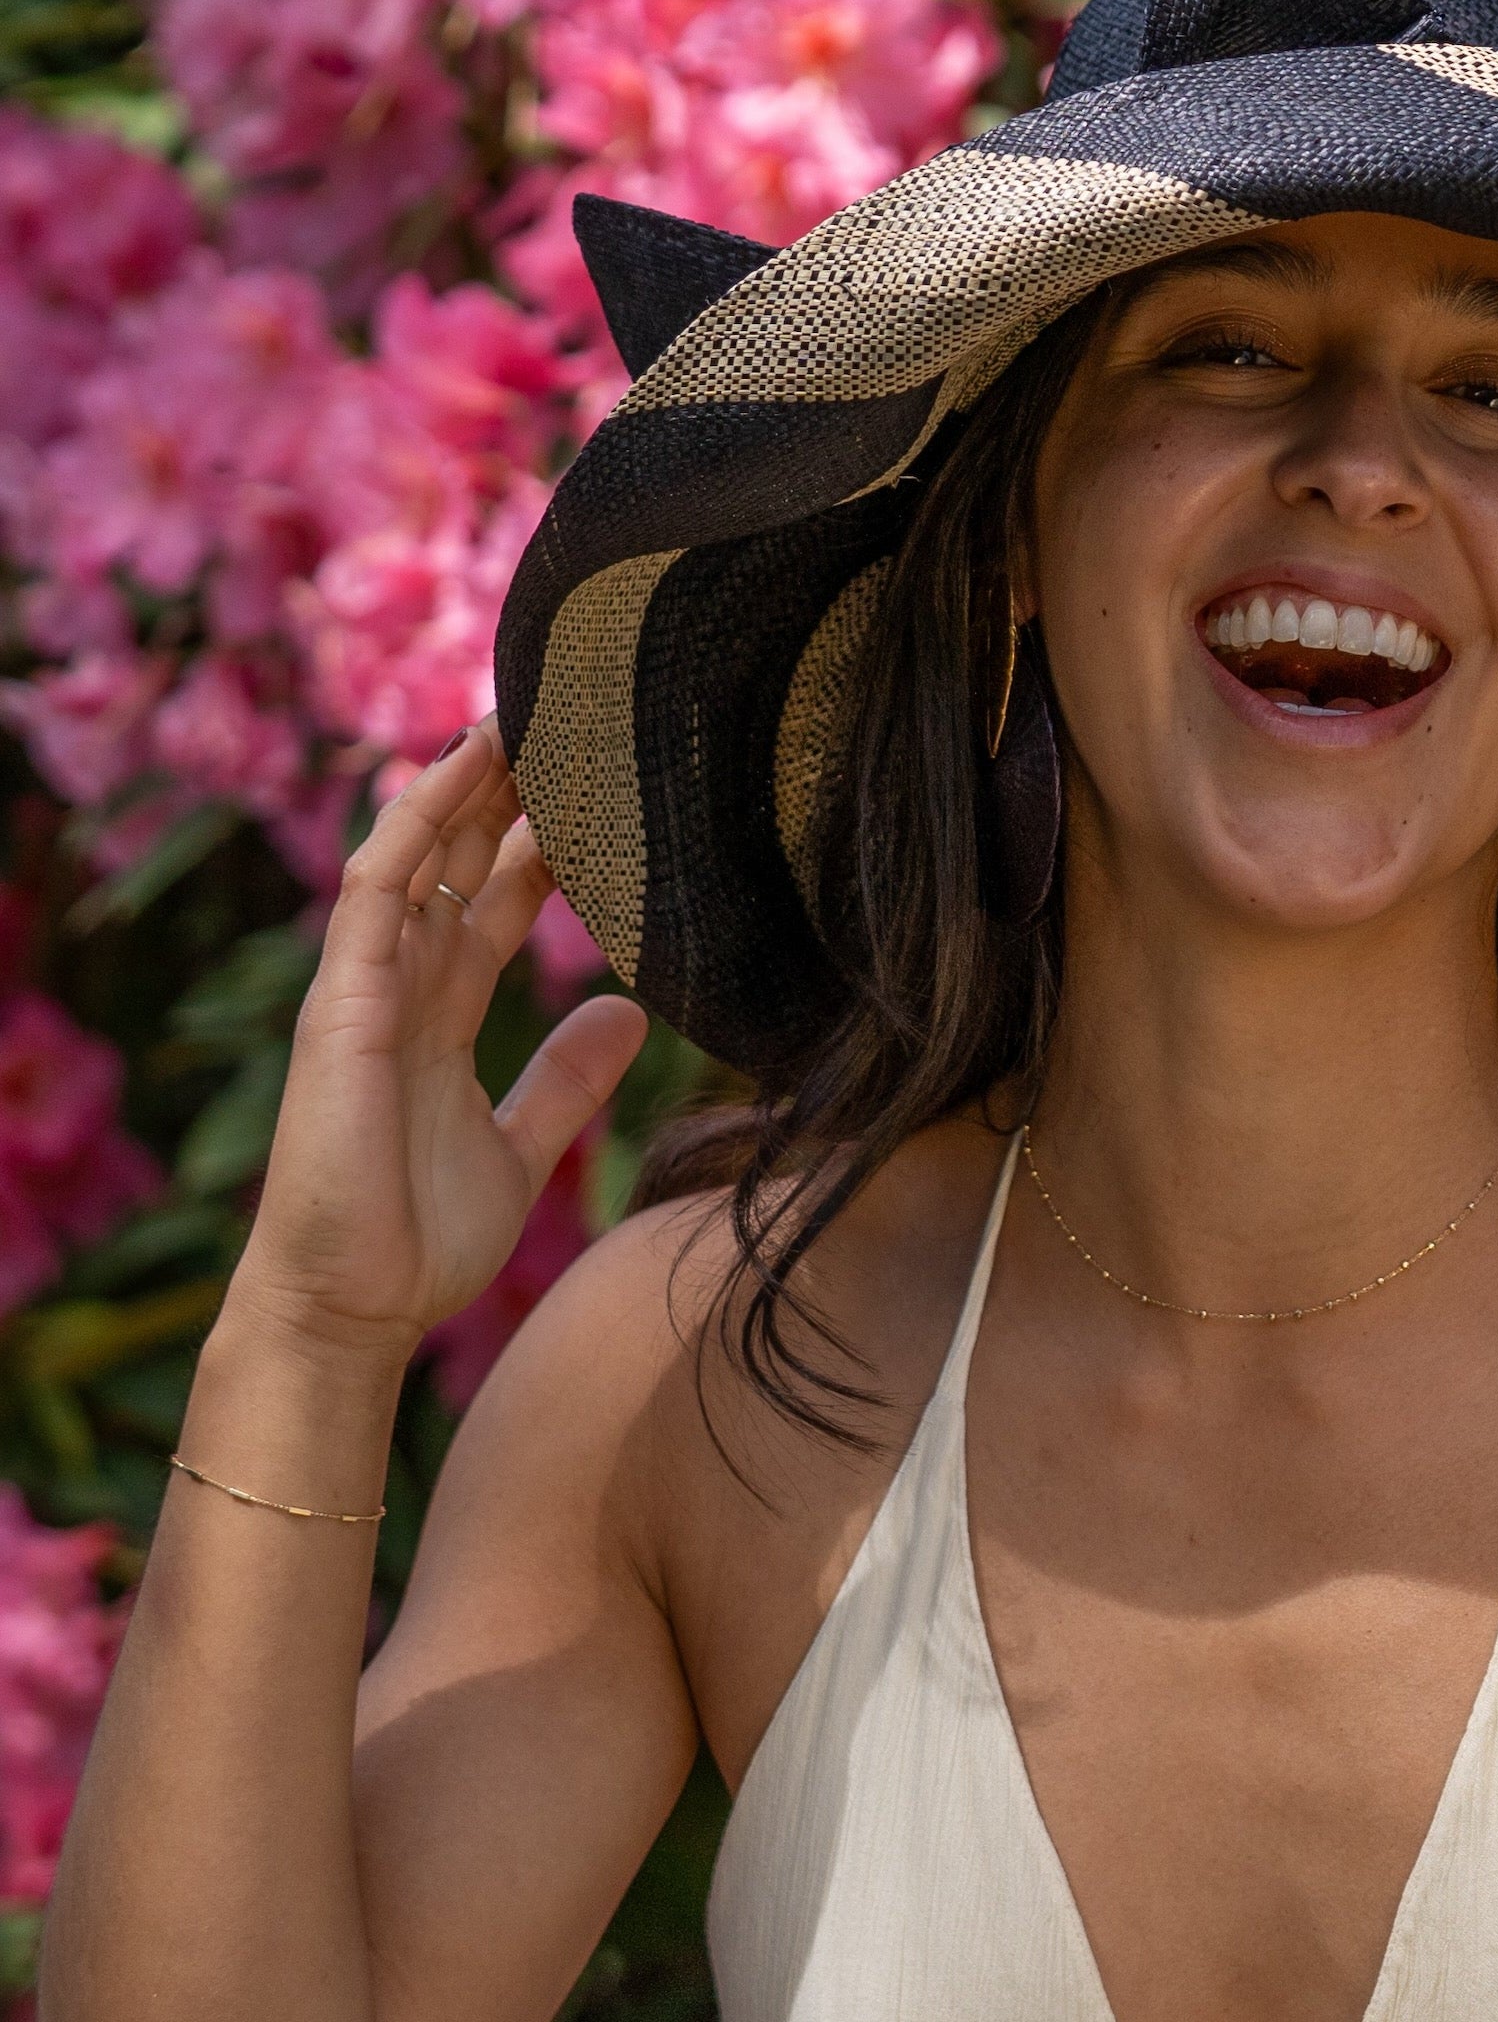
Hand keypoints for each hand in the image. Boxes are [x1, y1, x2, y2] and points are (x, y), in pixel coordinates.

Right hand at [230, 727, 647, 1365]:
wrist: (352, 1308)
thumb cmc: (418, 1241)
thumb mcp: (522, 1148)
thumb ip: (568, 1082)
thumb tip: (630, 1017)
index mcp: (441, 1016)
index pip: (493, 902)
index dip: (541, 844)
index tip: (602, 791)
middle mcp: (401, 987)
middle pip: (458, 862)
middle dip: (509, 793)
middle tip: (575, 722)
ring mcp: (366, 988)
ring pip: (419, 854)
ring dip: (466, 784)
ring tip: (525, 713)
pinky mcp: (342, 1001)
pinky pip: (377, 889)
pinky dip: (415, 823)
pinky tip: (459, 768)